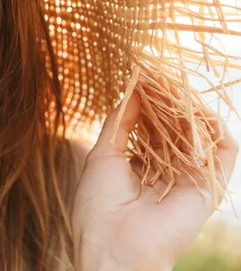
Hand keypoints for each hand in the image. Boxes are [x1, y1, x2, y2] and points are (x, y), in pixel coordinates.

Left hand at [71, 83, 238, 270]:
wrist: (113, 247)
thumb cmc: (98, 206)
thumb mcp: (103, 155)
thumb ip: (120, 122)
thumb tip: (132, 88)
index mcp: (140, 166)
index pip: (150, 125)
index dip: (148, 100)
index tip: (143, 74)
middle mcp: (167, 170)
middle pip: (175, 126)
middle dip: (168, 99)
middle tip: (161, 72)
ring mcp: (189, 178)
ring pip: (199, 134)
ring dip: (190, 107)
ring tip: (176, 84)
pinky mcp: (209, 188)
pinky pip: (223, 152)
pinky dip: (215, 127)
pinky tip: (197, 107)